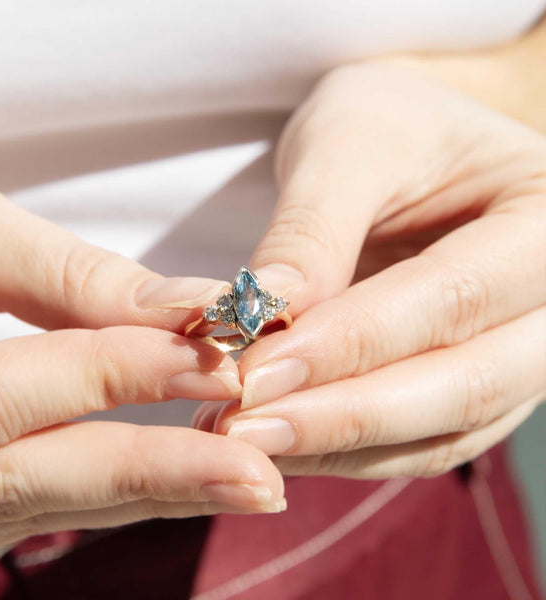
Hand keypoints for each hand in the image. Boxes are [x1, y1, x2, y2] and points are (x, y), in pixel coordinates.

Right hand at [0, 176, 284, 554]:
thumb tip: (190, 308)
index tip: (214, 355)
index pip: (0, 397)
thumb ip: (69, 278)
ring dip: (154, 498)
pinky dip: (128, 494)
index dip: (114, 374)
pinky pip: (49, 503)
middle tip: (259, 472)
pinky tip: (196, 481)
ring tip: (249, 487)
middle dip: (151, 472)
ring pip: (44, 506)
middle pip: (25, 480)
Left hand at [195, 62, 545, 477]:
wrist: (414, 147)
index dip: (350, 342)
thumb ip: (311, 233)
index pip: (453, 297)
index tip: (255, 372)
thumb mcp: (348, 145)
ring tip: (246, 442)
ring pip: (441, 432)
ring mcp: (518, 358)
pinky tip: (281, 443)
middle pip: (463, 384)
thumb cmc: (389, 125)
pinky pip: (419, 443)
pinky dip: (349, 452)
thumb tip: (261, 319)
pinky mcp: (473, 391)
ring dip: (338, 446)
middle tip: (243, 428)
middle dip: (343, 414)